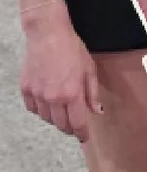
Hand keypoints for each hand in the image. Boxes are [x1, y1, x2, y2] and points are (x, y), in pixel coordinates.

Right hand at [20, 4, 102, 142]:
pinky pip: (33, 109)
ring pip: (46, 118)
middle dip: (69, 127)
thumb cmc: (72, 48)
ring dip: (55, 118)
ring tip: (61, 109)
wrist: (47, 34)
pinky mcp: (26, 89)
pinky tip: (47, 102)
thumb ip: (92, 93)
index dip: (82, 133)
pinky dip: (40, 110)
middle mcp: (53, 98)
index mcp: (72, 94)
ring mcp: (37, 94)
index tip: (84, 136)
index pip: (77, 123)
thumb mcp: (89, 69)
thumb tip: (96, 111)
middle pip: (61, 125)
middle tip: (74, 123)